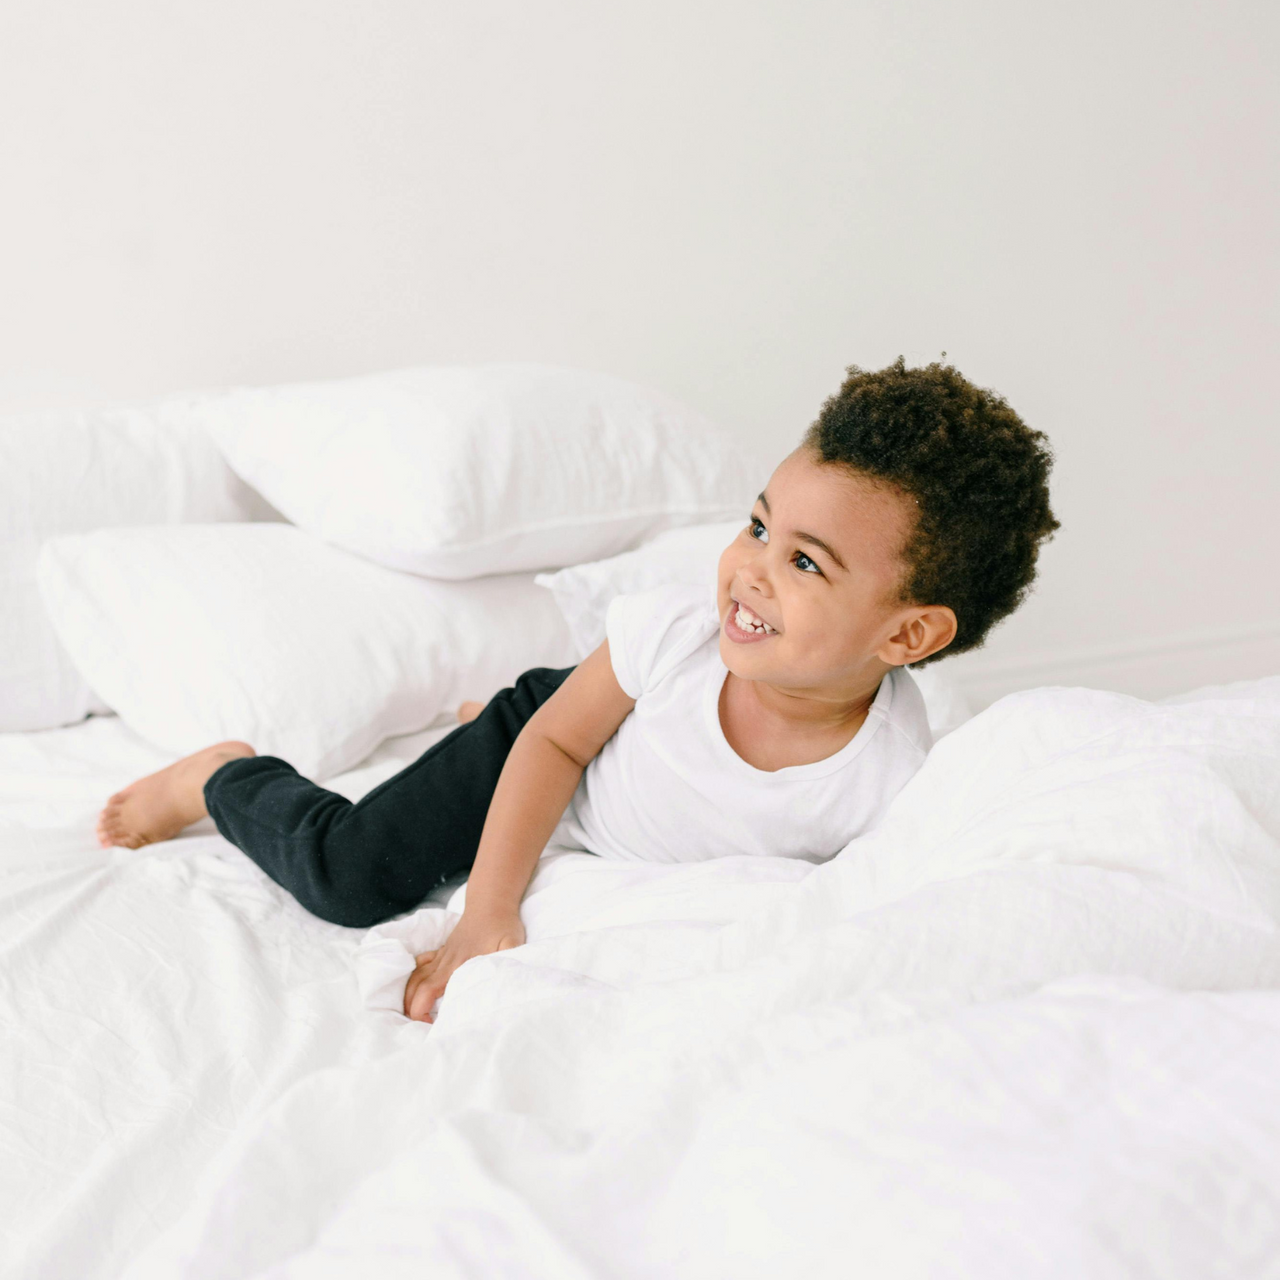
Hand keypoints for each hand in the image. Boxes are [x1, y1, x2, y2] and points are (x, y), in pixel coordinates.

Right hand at [403, 908, 524, 1021]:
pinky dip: (412, 978)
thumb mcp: (511, 942)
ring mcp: (442, 955)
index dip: (422, 1010)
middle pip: (416, 987)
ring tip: (412, 1015)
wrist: (492, 902)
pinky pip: (420, 965)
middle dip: (411, 1009)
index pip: (429, 990)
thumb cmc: (503, 925)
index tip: (430, 1026)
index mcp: (458, 964)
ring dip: (408, 996)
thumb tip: (505, 980)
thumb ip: (509, 959)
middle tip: (419, 1027)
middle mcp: (445, 961)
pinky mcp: (443, 951)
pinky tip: (412, 991)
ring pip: (415, 977)